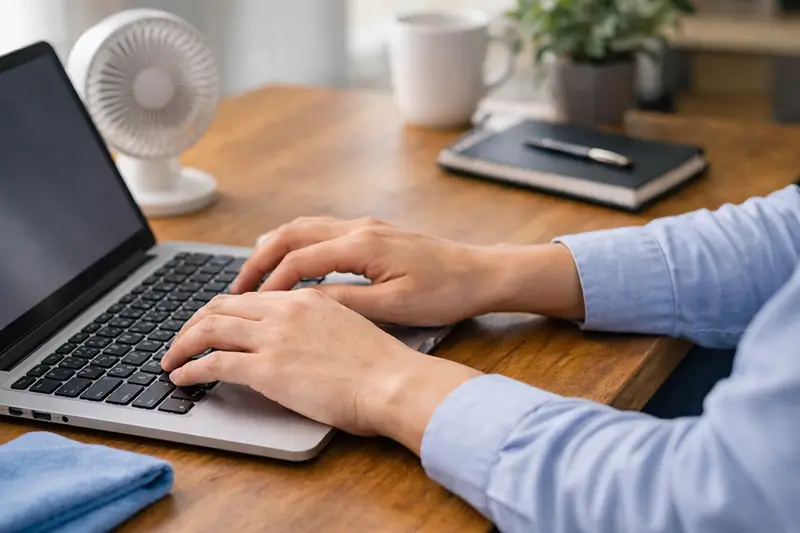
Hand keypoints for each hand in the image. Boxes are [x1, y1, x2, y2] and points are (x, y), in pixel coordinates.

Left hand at [161, 289, 480, 450]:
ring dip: (182, 344)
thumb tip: (304, 340)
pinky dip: (190, 369)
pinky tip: (181, 378)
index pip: (250, 297)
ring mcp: (274, 338)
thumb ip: (321, 325)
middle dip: (193, 323)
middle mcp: (285, 311)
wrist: (395, 381)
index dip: (222, 308)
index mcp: (307, 299)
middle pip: (221, 306)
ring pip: (209, 329)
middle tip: (181, 339)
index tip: (211, 322)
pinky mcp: (267, 369)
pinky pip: (213, 363)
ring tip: (170, 359)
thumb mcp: (351, 329)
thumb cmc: (383, 365)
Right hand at [231, 217, 585, 324]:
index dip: (271, 284)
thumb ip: (345, 302)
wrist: (481, 273)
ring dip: (274, 249)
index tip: (251, 308)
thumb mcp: (394, 307)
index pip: (300, 260)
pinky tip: (290, 266)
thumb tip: (303, 303)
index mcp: (362, 245)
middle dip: (259, 259)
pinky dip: (296, 246)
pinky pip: (321, 232)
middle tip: (236, 288)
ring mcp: (366, 226)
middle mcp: (359, 227)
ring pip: (304, 227)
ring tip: (254, 279)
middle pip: (291, 233)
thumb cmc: (445, 292)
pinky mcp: (373, 232)